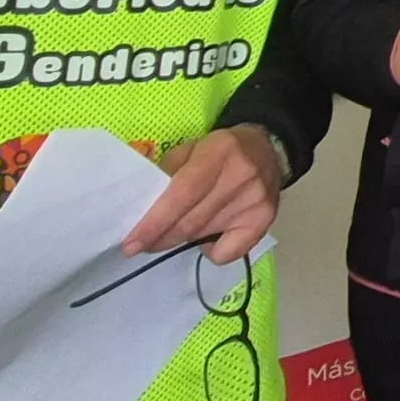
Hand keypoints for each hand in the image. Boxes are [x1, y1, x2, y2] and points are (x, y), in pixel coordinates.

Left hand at [122, 126, 283, 264]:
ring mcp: (255, 202)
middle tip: (143, 243)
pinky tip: (211, 233)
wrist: (267, 149)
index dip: (155, 222)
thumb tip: (143, 209)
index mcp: (219, 152)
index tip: (132, 242)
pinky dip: (211, 249)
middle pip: (192, 220)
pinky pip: (227, 253)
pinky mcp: (264, 222)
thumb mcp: (192, 147)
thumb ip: (168, 172)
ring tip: (175, 230)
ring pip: (204, 236)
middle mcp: (241, 177)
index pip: (183, 194)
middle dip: (161, 237)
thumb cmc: (221, 150)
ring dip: (182, 239)